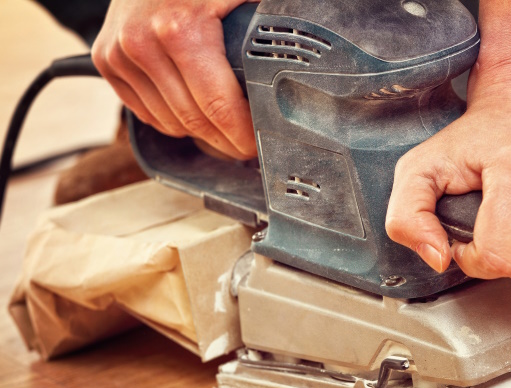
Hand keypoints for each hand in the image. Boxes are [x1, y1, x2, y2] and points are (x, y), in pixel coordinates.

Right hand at [91, 0, 258, 158]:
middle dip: (226, 141)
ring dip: (200, 133)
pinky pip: (145, 112)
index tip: (259, 145)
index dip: (243, 135)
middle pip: (194, 121)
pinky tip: (193, 113)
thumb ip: (274, 19)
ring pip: (169, 122)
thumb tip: (304, 43)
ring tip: (224, 130)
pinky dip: (172, 119)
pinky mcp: (107, 60)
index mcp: (182, 29)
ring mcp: (120, 53)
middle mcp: (143, 43)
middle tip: (247, 146)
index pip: (218, 106)